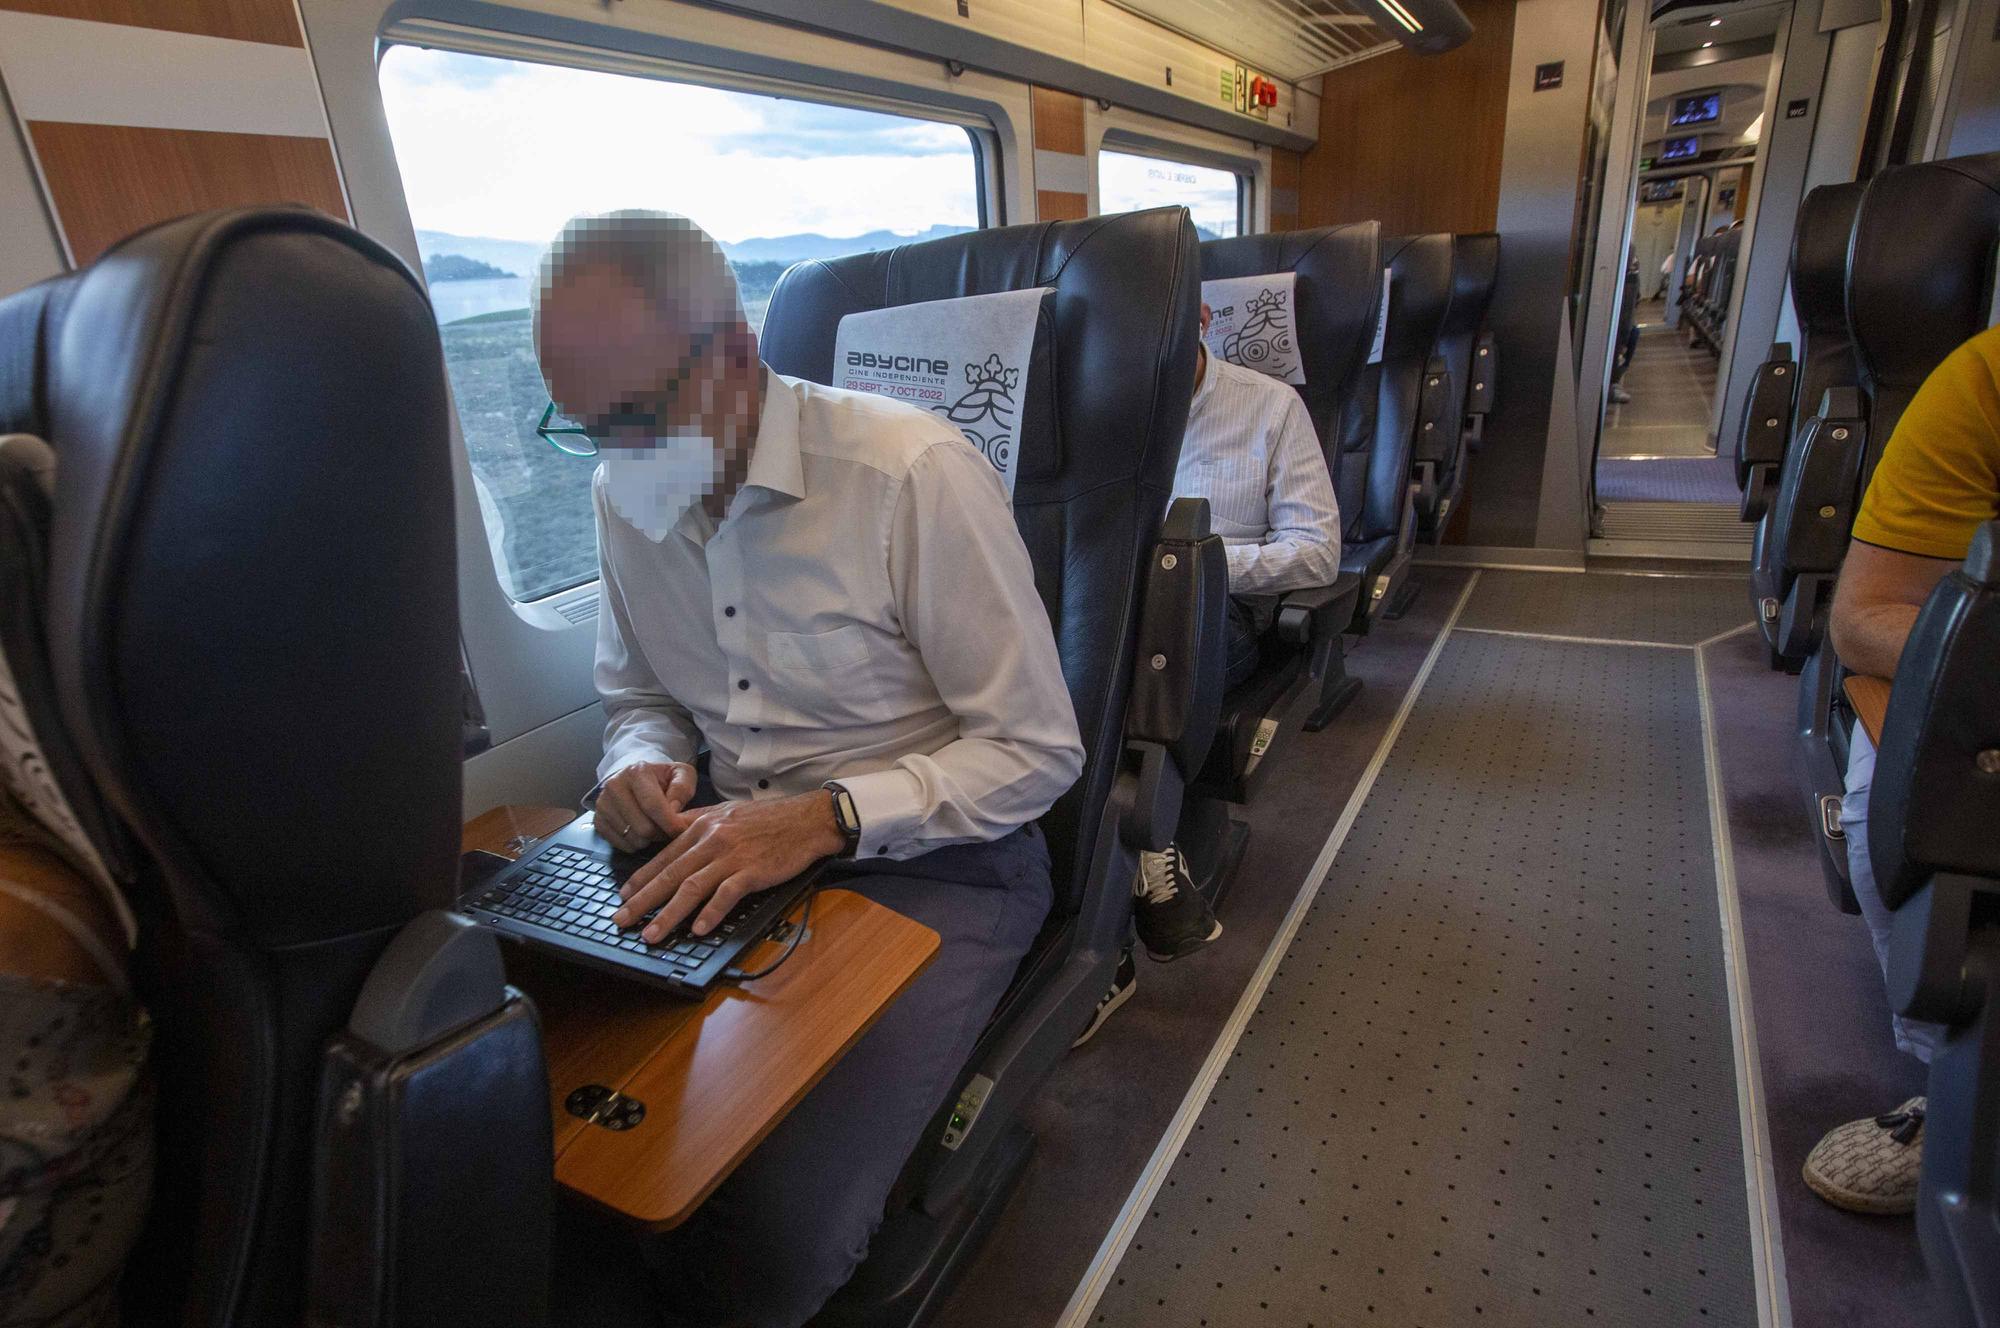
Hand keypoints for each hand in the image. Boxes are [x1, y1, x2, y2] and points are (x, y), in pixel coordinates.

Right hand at [594, 761, 698, 852]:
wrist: (635, 779)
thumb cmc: (662, 778)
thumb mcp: (681, 774)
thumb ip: (682, 788)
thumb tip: (673, 810)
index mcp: (636, 772)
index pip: (653, 805)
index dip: (670, 823)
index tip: (681, 831)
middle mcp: (614, 786)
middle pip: (643, 827)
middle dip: (662, 833)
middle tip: (669, 829)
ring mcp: (603, 804)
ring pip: (633, 838)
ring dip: (650, 840)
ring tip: (656, 828)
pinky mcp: (598, 820)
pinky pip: (622, 845)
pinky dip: (636, 844)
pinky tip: (642, 832)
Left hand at [613, 791, 846, 940]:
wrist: (806, 819)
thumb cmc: (768, 818)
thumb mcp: (725, 811)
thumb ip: (696, 822)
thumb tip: (670, 831)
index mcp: (702, 827)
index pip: (664, 856)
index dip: (641, 879)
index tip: (624, 897)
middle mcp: (712, 840)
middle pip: (671, 874)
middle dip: (643, 901)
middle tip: (622, 920)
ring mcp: (732, 856)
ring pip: (692, 887)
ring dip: (670, 914)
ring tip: (653, 934)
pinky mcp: (753, 870)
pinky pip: (727, 894)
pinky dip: (712, 913)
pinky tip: (700, 929)